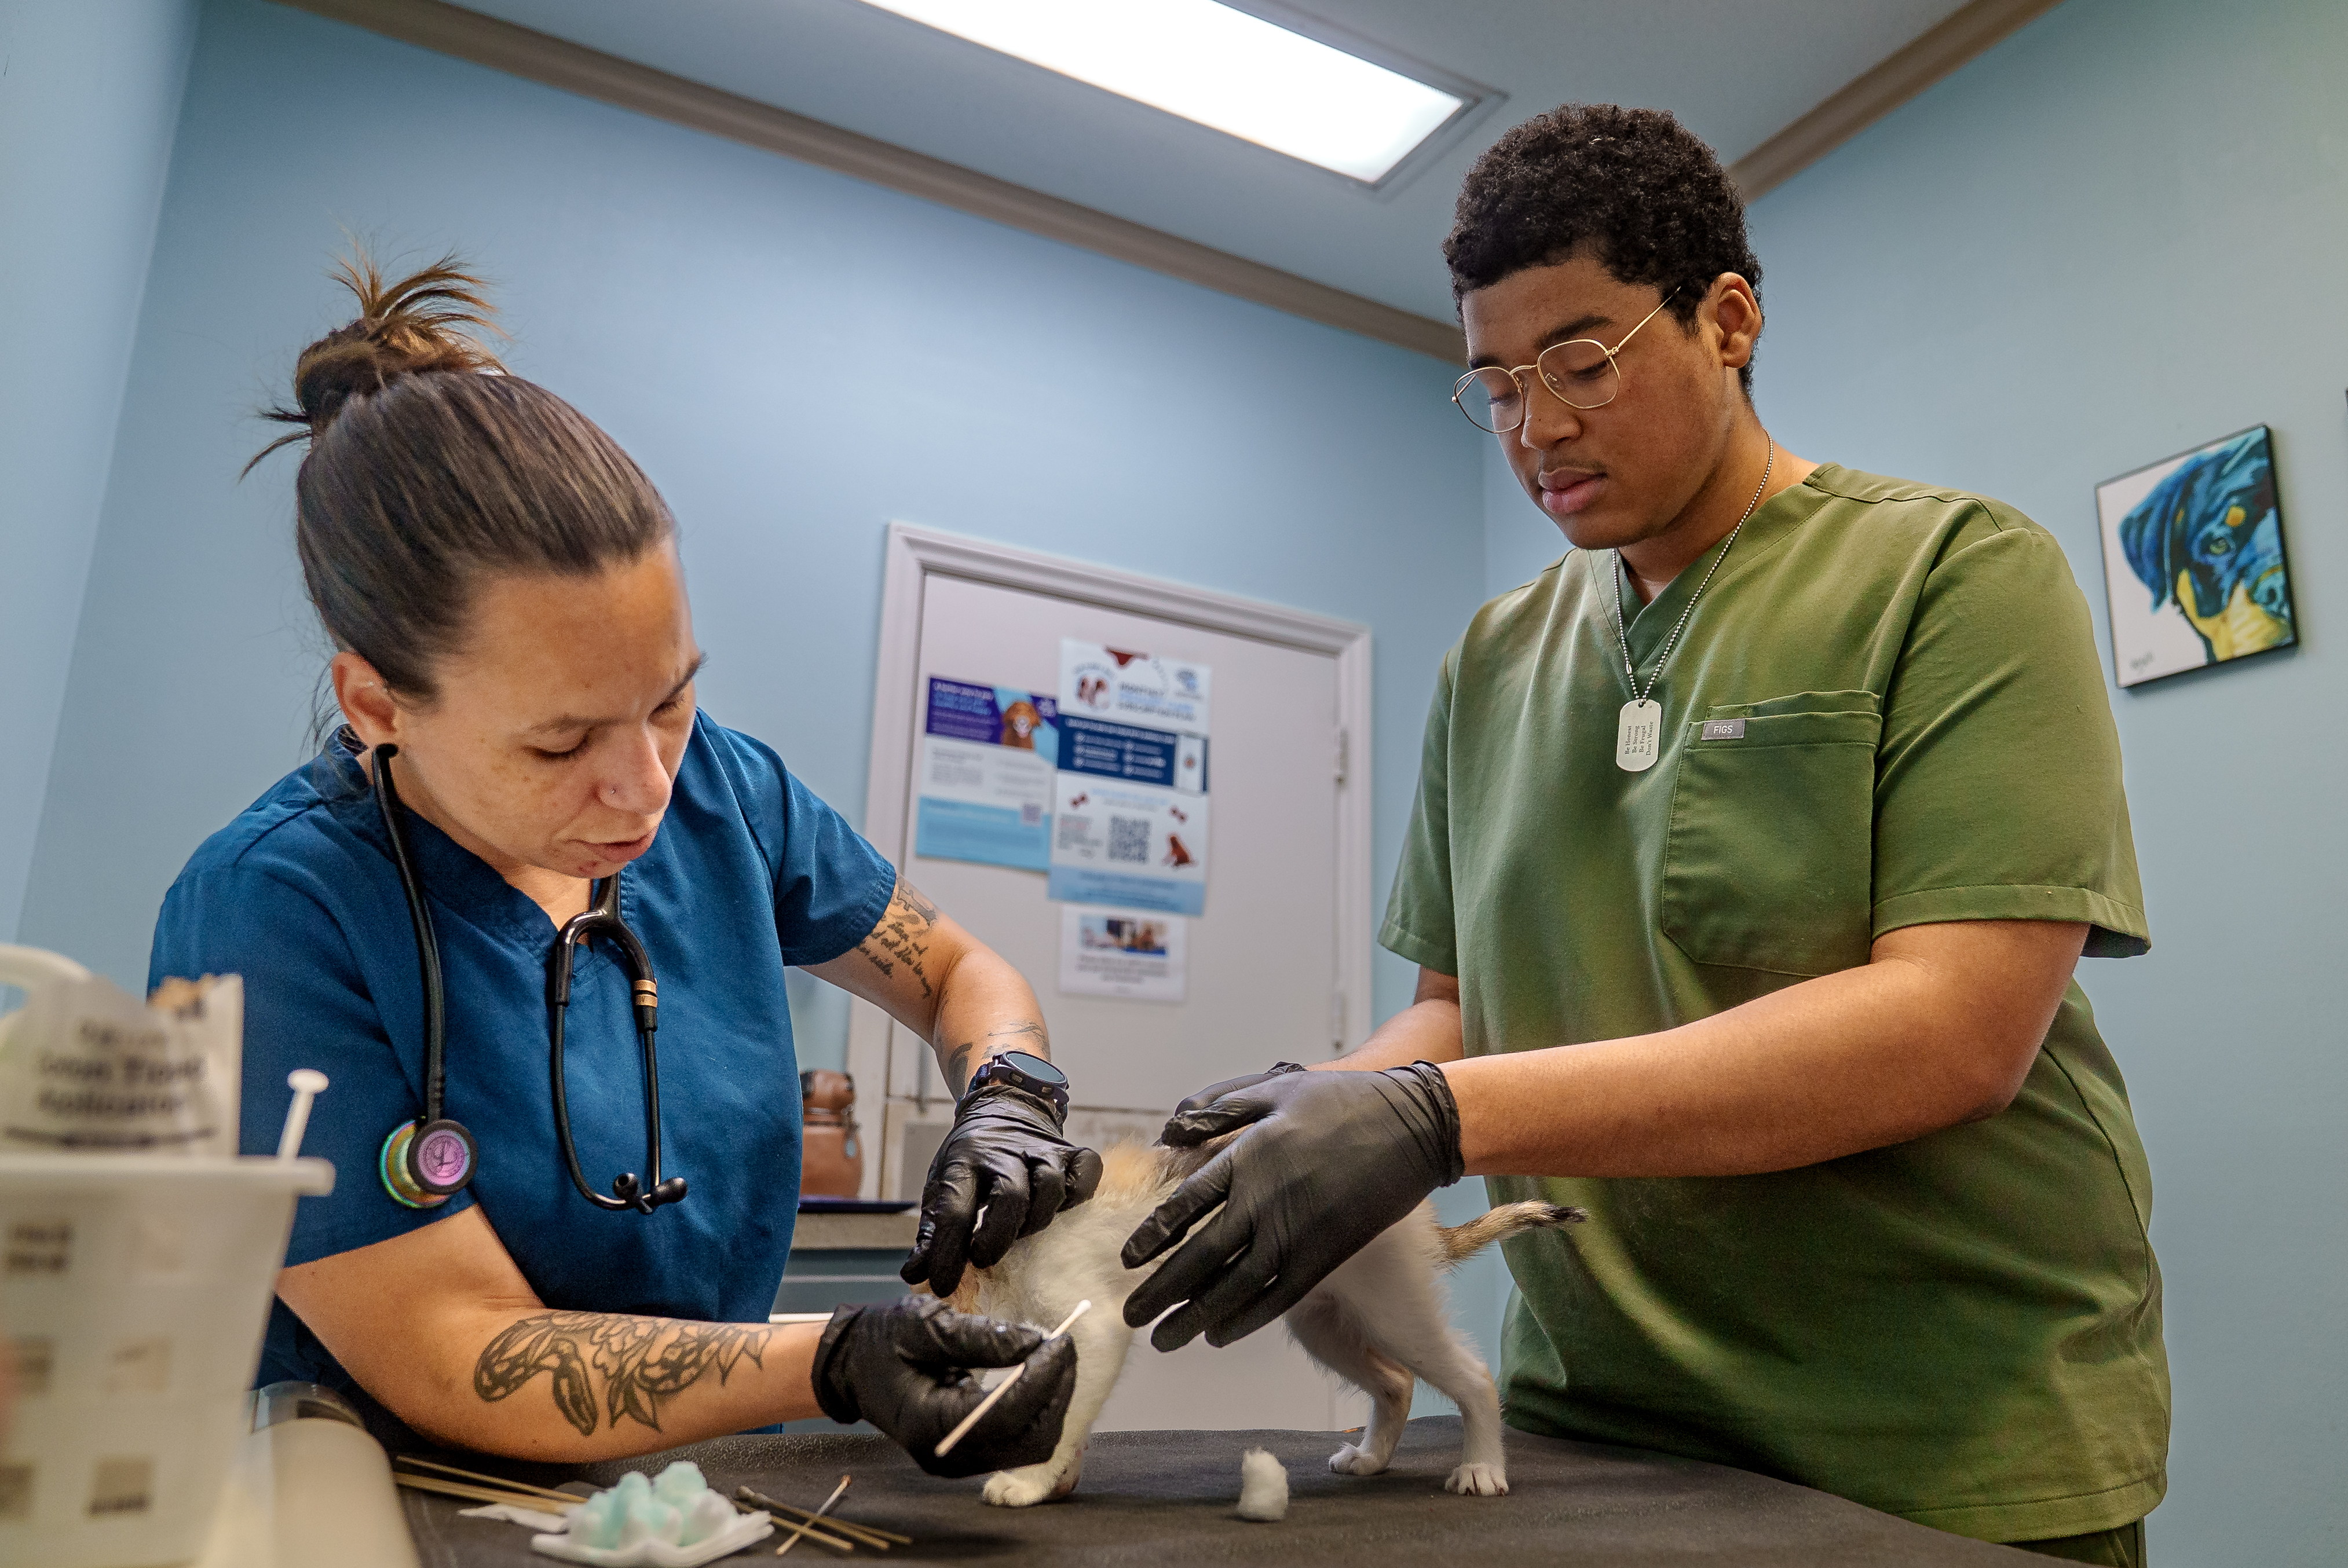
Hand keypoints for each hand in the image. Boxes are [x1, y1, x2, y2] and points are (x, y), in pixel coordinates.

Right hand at [811, 1297, 1076, 1476]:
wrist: (851, 1365)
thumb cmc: (880, 1340)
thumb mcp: (925, 1326)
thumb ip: (981, 1338)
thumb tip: (1035, 1341)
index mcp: (929, 1425)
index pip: (1006, 1414)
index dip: (1042, 1379)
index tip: (1061, 1342)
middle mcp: (947, 1456)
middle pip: (1029, 1439)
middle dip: (1056, 1392)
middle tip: (1063, 1347)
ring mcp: (958, 1462)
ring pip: (1032, 1445)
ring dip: (1052, 1401)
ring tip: (1053, 1358)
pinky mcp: (968, 1455)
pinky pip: (1019, 1442)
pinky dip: (1037, 1410)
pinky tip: (1037, 1376)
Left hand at [899, 1084, 1102, 1295]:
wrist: (1004, 1107)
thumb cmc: (972, 1161)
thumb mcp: (943, 1185)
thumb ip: (932, 1231)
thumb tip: (916, 1276)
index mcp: (964, 1161)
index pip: (954, 1210)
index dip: (947, 1252)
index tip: (943, 1284)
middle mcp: (1004, 1152)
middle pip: (1009, 1194)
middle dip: (997, 1235)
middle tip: (983, 1259)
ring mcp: (1042, 1150)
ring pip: (1050, 1185)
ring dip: (1036, 1219)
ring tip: (1021, 1234)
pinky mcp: (1071, 1151)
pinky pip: (1085, 1173)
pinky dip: (1078, 1194)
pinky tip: (1060, 1209)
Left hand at [1120, 1063, 1463, 1350]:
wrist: (1412, 1125)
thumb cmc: (1342, 1100)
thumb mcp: (1276, 1087)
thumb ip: (1221, 1107)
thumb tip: (1173, 1130)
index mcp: (1247, 1157)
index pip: (1184, 1206)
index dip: (1153, 1237)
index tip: (1128, 1260)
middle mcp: (1263, 1201)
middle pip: (1198, 1257)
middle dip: (1160, 1291)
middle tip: (1132, 1316)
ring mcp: (1295, 1234)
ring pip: (1231, 1288)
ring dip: (1193, 1318)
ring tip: (1164, 1340)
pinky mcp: (1325, 1256)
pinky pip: (1276, 1298)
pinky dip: (1244, 1320)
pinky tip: (1218, 1334)